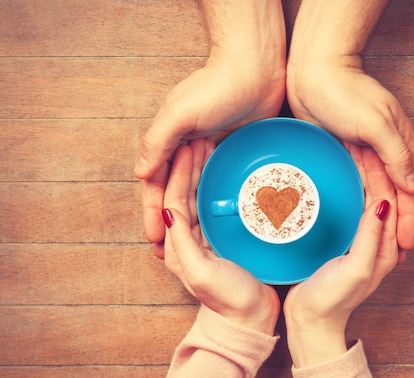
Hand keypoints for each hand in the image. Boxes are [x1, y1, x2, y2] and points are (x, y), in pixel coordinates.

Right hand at [135, 0, 285, 256]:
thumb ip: (158, 142)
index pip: (155, 186)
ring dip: (194, 219)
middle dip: (171, 225)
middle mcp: (187, 149)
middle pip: (175, 195)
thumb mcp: (180, 112)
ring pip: (198, 193)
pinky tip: (221, 221)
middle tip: (172, 256)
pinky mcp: (233, 153)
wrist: (258, 68)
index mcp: (170, 141)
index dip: (152, 215)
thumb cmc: (218, 85)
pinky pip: (221, 183)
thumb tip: (139, 174)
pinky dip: (217, 202)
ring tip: (197, 247)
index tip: (153, 243)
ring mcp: (211, 153)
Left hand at [161, 141, 279, 335]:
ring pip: (201, 197)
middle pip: (186, 195)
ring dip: (204, 173)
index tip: (188, 147)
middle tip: (201, 140)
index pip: (174, 201)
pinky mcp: (225, 240)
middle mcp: (189, 240)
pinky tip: (229, 173)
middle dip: (190, 167)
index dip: (179, 173)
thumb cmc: (229, 301)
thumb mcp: (202, 273)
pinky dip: (220, 187)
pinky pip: (218, 206)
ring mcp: (207, 239)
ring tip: (212, 148)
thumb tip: (166, 211)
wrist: (252, 321)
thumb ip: (182, 243)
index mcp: (178, 247)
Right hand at [284, 146, 397, 366]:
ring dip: (360, 173)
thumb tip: (383, 202)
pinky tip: (336, 173)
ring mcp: (361, 240)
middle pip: (379, 195)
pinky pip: (351, 206)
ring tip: (348, 147)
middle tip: (357, 139)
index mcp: (386, 248)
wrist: (310, 323)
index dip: (379, 172)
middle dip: (372, 166)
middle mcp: (378, 242)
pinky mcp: (344, 240)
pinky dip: (347, 186)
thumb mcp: (354, 270)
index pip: (389, 201)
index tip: (367, 146)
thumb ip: (370, 238)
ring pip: (365, 197)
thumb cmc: (331, 301)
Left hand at [287, 60, 413, 255]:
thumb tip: (412, 187)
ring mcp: (366, 153)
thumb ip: (396, 155)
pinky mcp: (346, 154)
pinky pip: (358, 185)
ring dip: (382, 219)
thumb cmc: (345, 92)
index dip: (410, 219)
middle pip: (396, 196)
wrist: (313, 72)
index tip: (408, 246)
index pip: (410, 190)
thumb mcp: (377, 123)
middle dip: (399, 226)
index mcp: (401, 144)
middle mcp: (386, 151)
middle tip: (399, 255)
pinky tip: (359, 219)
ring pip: (378, 193)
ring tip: (382, 244)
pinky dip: (362, 204)